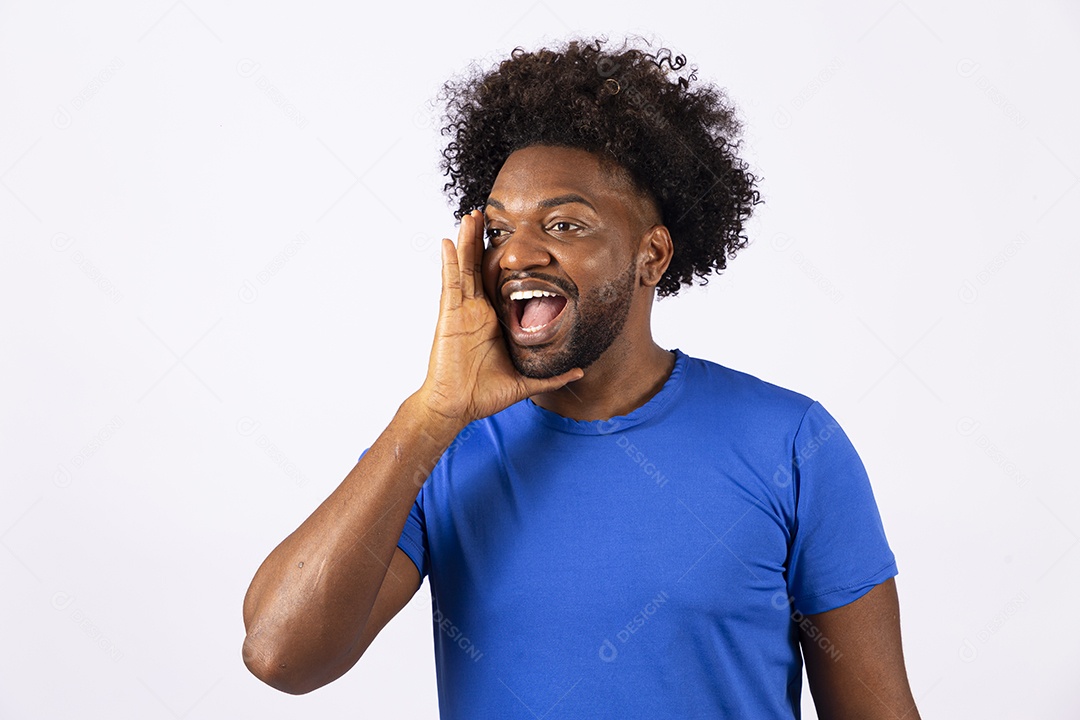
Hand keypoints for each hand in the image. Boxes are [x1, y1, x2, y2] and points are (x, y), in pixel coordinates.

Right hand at [416, 209, 582, 426]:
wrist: (457, 407)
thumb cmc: (485, 395)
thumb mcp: (526, 381)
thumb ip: (552, 376)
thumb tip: (580, 371)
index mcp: (493, 320)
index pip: (499, 283)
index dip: (504, 261)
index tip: (515, 240)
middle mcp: (476, 311)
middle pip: (480, 267)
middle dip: (483, 241)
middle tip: (488, 214)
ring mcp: (462, 311)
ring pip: (465, 267)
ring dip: (467, 241)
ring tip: (471, 215)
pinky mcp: (449, 316)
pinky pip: (450, 283)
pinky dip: (449, 261)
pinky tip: (449, 240)